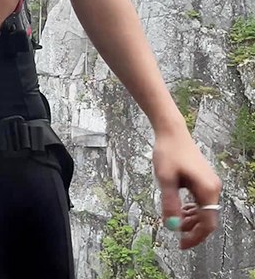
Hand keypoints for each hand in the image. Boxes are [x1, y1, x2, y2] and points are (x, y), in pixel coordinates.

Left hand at [153, 127, 221, 249]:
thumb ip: (170, 203)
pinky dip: (190, 209)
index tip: (181, 245)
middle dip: (192, 230)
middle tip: (175, 235)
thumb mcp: (165, 179)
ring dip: (190, 220)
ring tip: (172, 221)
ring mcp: (210, 185)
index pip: (207, 223)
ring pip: (204, 211)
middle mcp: (213, 189)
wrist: (172, 133)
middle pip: (208, 219)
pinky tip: (178, 210)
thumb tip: (170, 226)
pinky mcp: (204, 181)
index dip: (195, 237)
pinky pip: (200, 202)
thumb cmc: (168, 153)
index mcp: (207, 190)